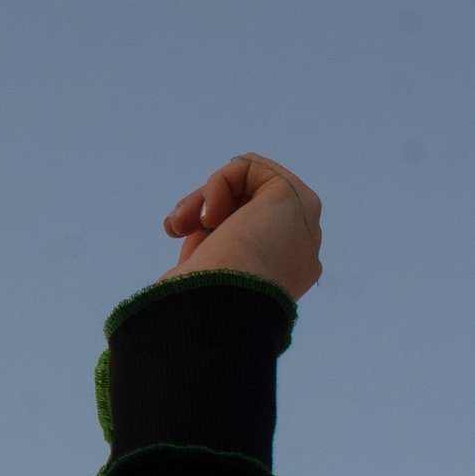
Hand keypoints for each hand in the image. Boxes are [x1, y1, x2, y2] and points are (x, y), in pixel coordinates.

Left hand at [163, 157, 322, 300]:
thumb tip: (193, 243)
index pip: (246, 243)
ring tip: (183, 222)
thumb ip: (210, 258)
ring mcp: (301, 223)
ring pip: (248, 188)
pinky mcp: (293, 195)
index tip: (183, 259)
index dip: (209, 239)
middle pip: (247, 212)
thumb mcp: (202, 281)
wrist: (222, 308)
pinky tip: (210, 213)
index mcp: (282, 280)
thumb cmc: (202, 307)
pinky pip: (249, 167)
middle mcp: (299, 252)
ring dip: (204, 197)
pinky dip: (219, 182)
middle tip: (174, 228)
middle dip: (202, 212)